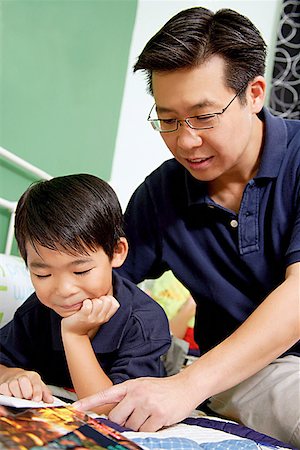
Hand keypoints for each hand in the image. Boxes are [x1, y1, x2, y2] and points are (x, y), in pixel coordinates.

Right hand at [0, 368, 53, 402]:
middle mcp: (22, 376)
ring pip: (13, 385)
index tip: (37, 400)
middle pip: (23, 380)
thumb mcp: (39, 386)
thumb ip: (45, 393)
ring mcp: (12, 380)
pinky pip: (3, 390)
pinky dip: (7, 396)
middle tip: (27, 398)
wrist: (14, 377)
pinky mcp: (3, 385)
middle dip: (26, 391)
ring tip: (20, 399)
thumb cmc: (29, 384)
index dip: (37, 391)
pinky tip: (10, 399)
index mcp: (33, 376)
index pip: (36, 382)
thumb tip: (50, 401)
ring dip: (17, 394)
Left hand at [62, 296, 119, 335]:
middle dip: (100, 298)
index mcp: (106, 317)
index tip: (101, 301)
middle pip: (107, 301)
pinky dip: (85, 302)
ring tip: (87, 304)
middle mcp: (101, 318)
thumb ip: (104, 307)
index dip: (109, 299)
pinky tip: (82, 306)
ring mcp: (92, 319)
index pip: (115, 304)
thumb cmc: (85, 320)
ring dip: (92, 300)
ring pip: (98, 302)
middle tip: (93, 302)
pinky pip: (88, 305)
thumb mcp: (98, 315)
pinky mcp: (83, 317)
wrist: (73, 334)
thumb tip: (106, 289)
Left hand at [73, 372, 197, 430]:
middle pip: (117, 417)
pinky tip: (157, 419)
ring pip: (131, 426)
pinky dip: (150, 430)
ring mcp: (147, 403)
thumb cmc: (162, 389)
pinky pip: (145, 431)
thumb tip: (113, 418)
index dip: (90, 402)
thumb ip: (127, 399)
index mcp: (130, 386)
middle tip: (134, 418)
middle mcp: (137, 393)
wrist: (185, 387)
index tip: (75, 408)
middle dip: (123, 423)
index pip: (106, 394)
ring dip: (139, 426)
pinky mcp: (158, 414)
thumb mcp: (142, 387)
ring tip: (150, 415)